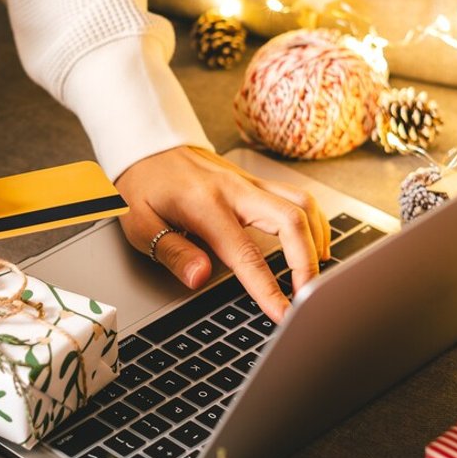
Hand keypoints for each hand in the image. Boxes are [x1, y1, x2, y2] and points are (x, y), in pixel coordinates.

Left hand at [114, 146, 327, 322]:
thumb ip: (172, 252)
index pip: (246, 254)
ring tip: (312, 274)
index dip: (268, 288)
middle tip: (304, 296)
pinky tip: (310, 243)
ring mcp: (249, 182)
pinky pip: (296, 197)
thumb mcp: (140, 224)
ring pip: (302, 204)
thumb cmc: (141, 185)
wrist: (146, 145)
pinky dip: (312, 222)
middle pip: (292, 220)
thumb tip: (200, 278)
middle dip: (307, 263)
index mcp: (205, 205)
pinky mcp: (255, 181)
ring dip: (316, 240)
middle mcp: (235, 190)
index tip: (282, 313)